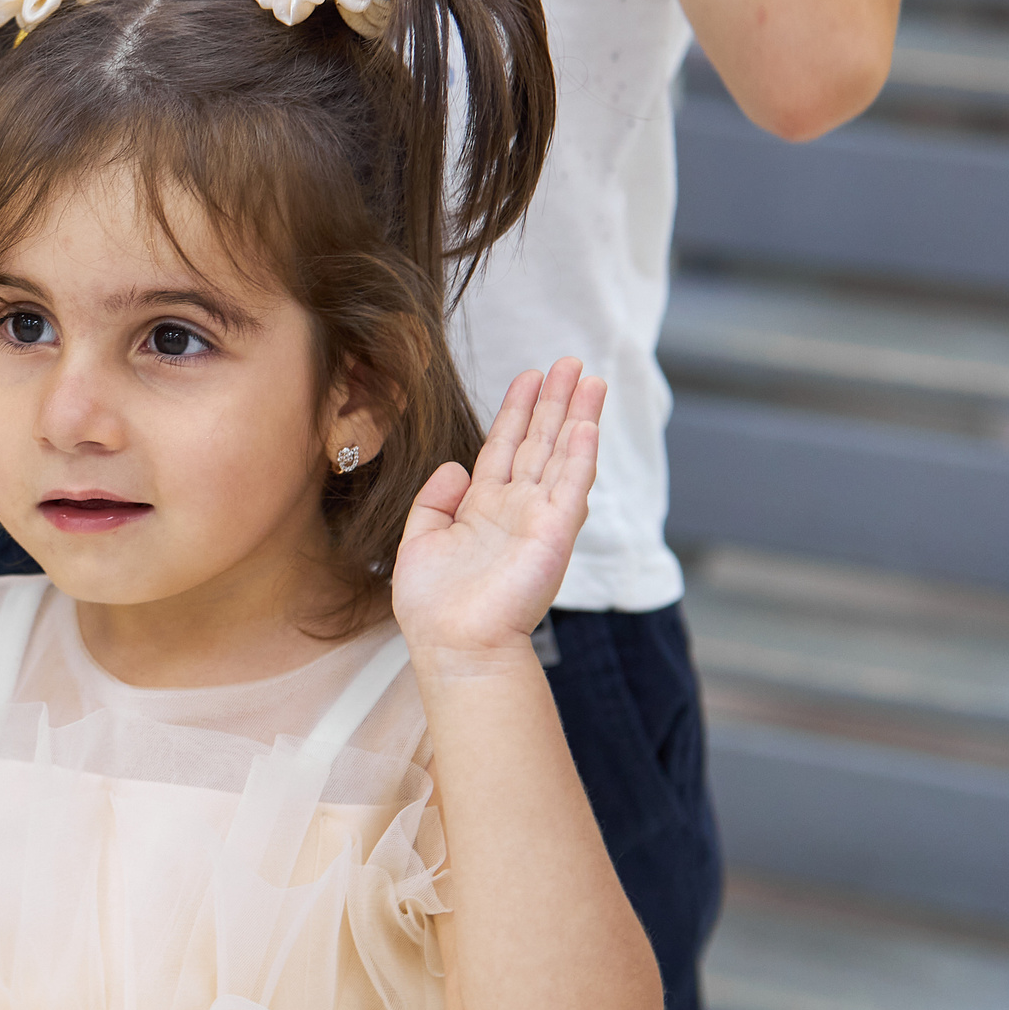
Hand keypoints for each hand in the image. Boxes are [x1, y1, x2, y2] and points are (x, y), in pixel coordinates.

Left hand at [391, 358, 602, 667]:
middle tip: (571, 362)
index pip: (505, 447)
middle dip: (556, 402)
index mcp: (482, 509)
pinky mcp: (554, 534)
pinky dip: (580, 454)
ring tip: (590, 378)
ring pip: (561, 455)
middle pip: (540, 442)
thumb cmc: (434, 608)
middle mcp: (515, 509)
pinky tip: (587, 424)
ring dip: (577, 416)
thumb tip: (455, 465)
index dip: (517, 411)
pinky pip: (571, 486)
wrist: (454, 647)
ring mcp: (538, 520)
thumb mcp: (418, 542)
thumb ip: (433, 501)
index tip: (530, 376)